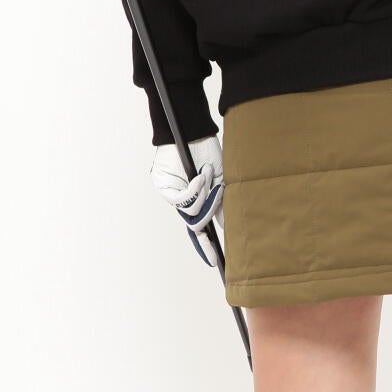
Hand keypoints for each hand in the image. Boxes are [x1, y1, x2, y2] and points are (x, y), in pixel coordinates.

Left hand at [151, 134, 223, 266]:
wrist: (194, 129)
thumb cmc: (206, 151)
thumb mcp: (220, 181)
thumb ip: (222, 204)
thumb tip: (229, 226)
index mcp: (192, 200)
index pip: (197, 228)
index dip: (204, 246)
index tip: (215, 262)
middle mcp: (179, 200)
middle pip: (194, 224)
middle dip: (208, 212)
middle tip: (218, 194)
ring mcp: (169, 193)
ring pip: (189, 213)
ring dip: (204, 198)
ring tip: (209, 175)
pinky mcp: (163, 185)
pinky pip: (182, 200)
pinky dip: (195, 189)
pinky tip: (201, 174)